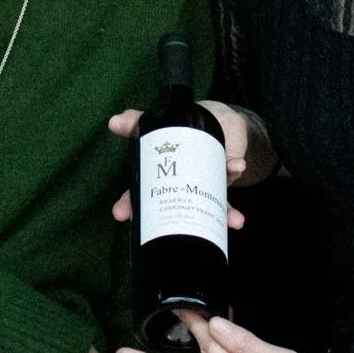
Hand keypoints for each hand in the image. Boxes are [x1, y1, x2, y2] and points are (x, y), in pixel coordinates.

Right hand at [107, 101, 249, 225]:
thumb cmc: (188, 127)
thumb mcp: (164, 123)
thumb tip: (114, 121)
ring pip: (213, 205)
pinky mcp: (226, 173)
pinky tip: (239, 165)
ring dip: (226, 213)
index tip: (120, 215)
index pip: (143, 196)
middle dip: (180, 224)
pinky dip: (235, 169)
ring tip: (234, 220)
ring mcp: (207, 185)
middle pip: (178, 209)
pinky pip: (231, 176)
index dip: (131, 206)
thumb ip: (139, 121)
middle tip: (178, 232)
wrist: (220, 120)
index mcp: (165, 177)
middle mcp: (185, 187)